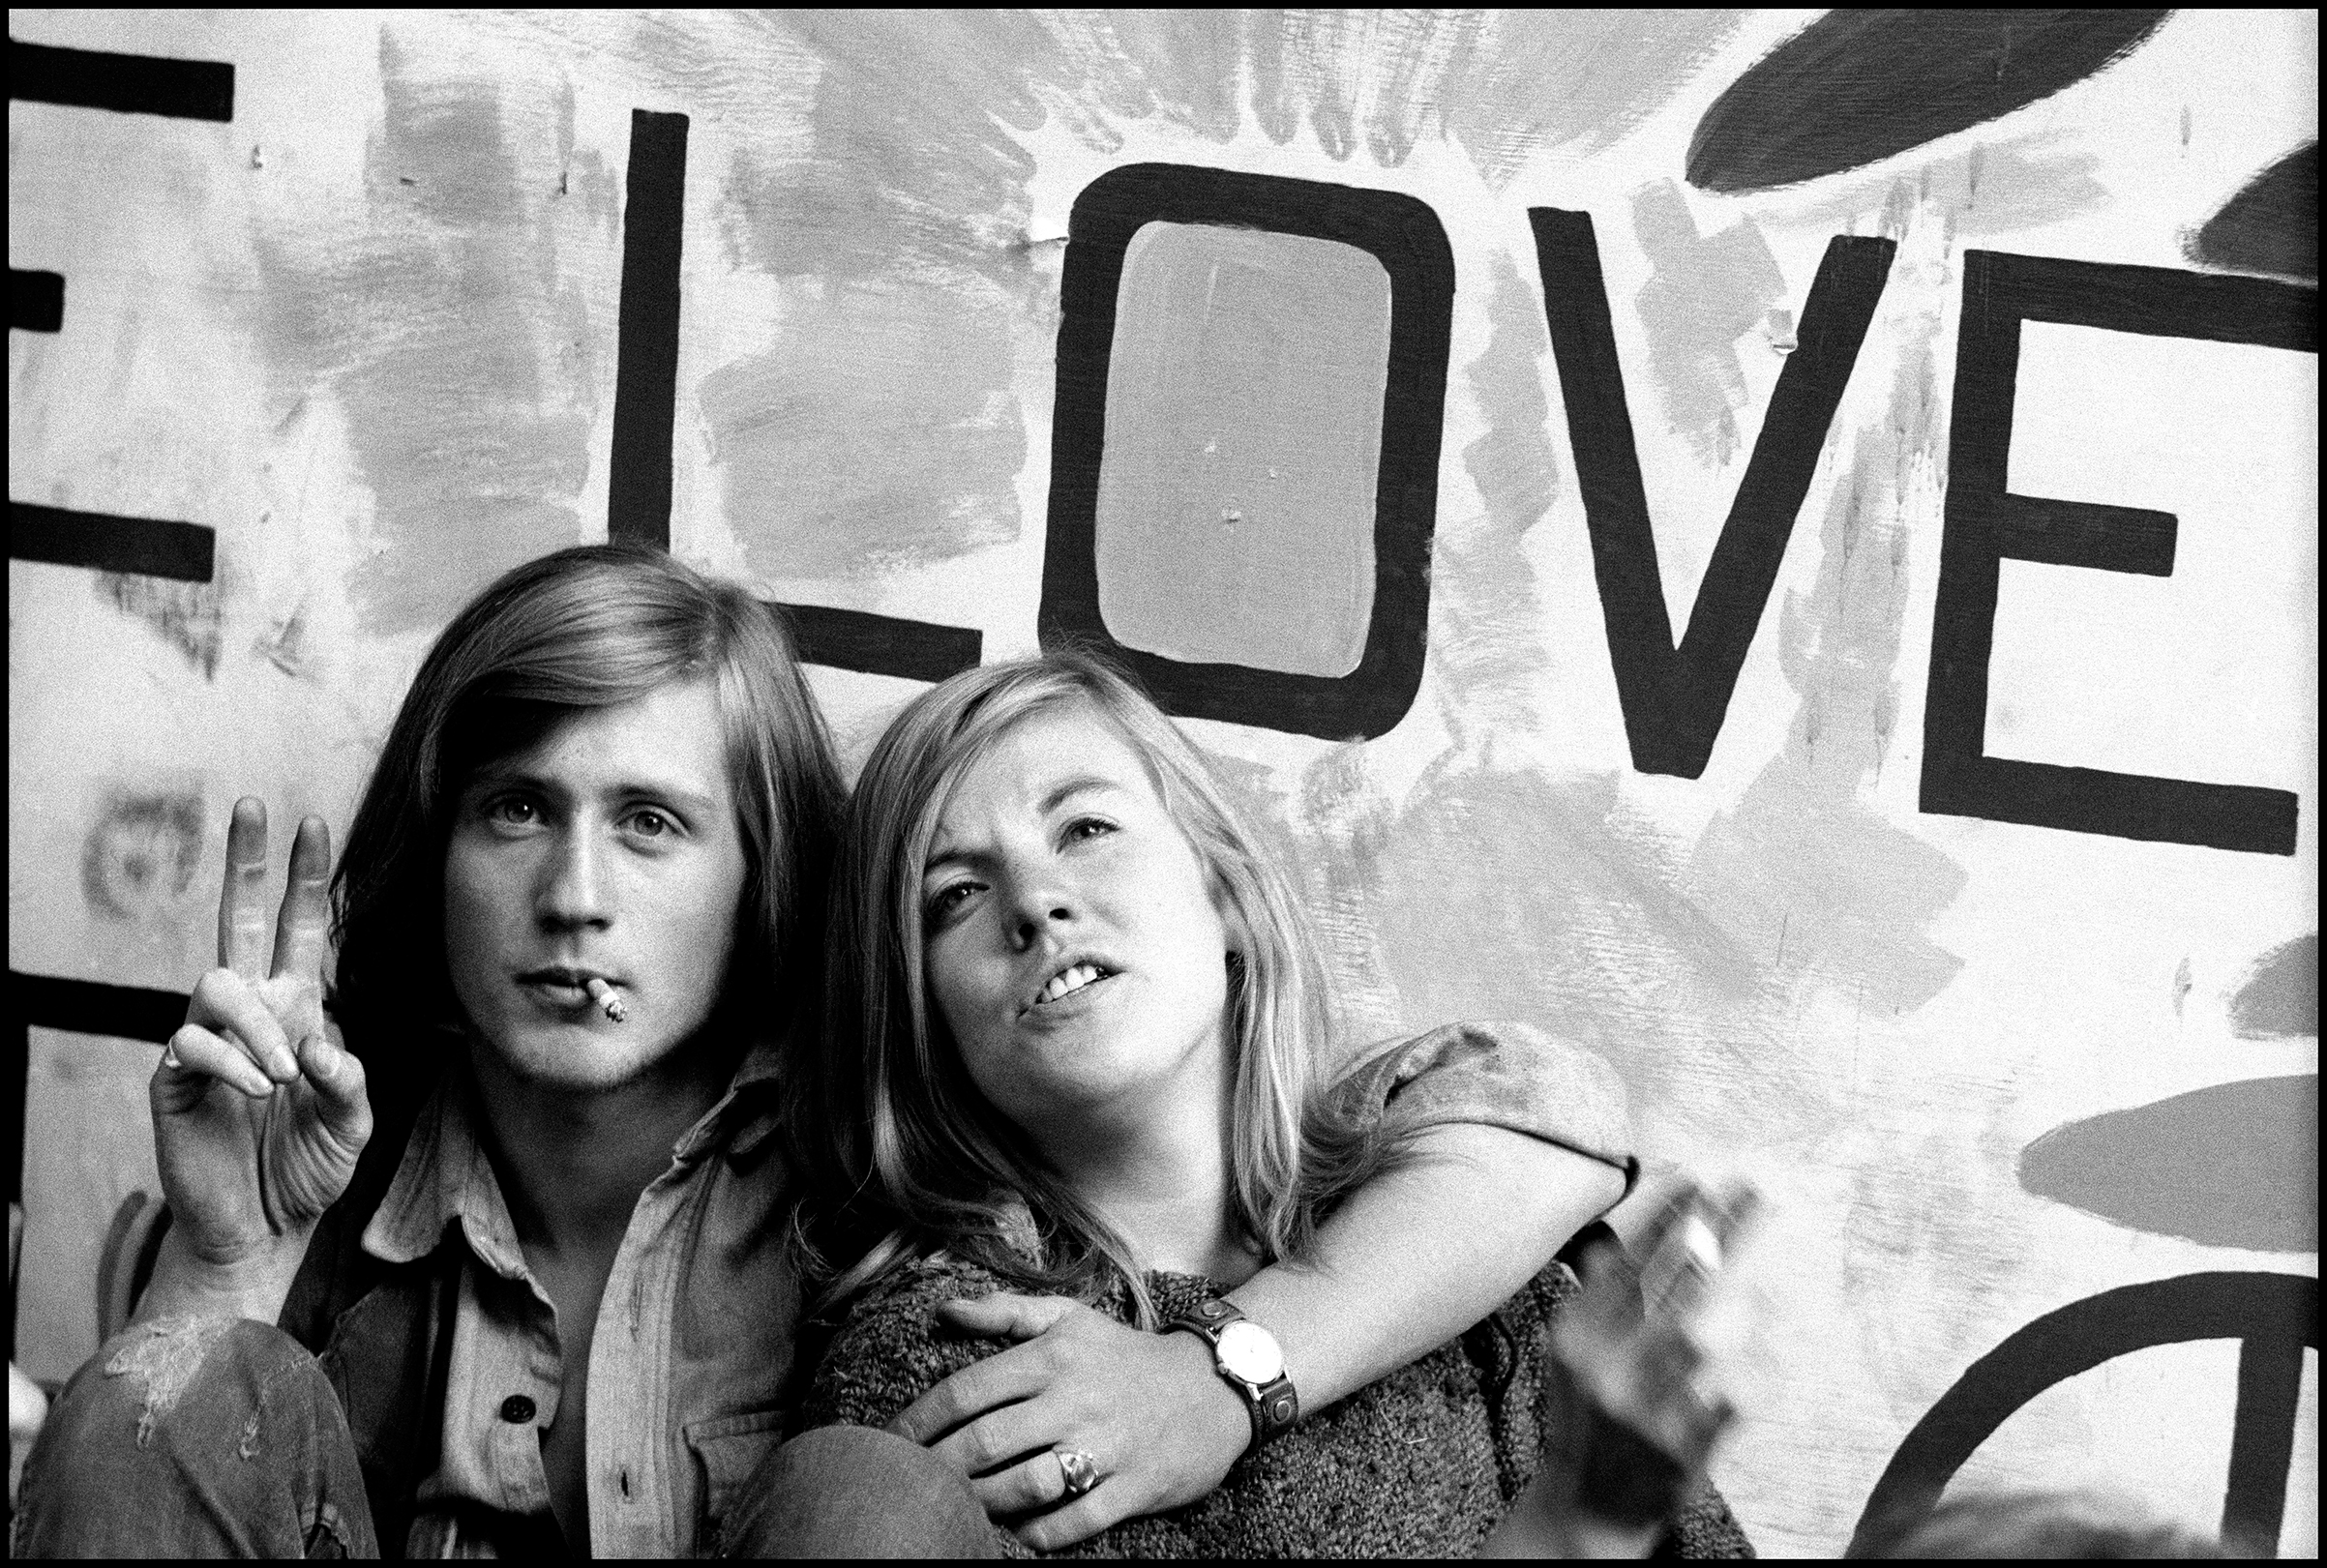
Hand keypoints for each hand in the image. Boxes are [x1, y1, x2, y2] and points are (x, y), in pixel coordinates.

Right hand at [152, 799, 371, 1282]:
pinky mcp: (175, 1076)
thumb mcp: (352, 1120)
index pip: (302, 930)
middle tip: (254, 807)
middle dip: (248, 862)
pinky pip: (192, 1043)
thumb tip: (315, 1042)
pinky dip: (231, 1064)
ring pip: (217, 983)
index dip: (306, 879)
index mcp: (300, 1009)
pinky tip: (255, 1094)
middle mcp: (254, 1010)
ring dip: (257, 1026)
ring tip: (281, 1077)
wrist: (263, 1225)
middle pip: (240, 918)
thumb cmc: (308, 1165)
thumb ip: (346, 1079)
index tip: (313, 822)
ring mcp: (210, 1038)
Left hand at [887, 1293, 1250, 1549]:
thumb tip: (945, 1310)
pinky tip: (1013, 1534)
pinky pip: (1075, 1521)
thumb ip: (1005, 1313)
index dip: (919, 1421)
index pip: (967, 1391)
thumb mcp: (1071, 1319)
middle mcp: (1075, 1399)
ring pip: (1024, 1484)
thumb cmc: (1126, 1355)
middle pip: (985, 1442)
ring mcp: (1107, 1446)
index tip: (888, 1443)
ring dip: (980, 1503)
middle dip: (936, 1468)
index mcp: (1052, 1357)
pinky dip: (1037, 1533)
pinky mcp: (1135, 1486)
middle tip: (906, 1485)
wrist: (1214, 1385)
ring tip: (952, 1511)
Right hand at [1555, 1184, 1757, 1520]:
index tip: (1703, 1184)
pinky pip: (1732, 1397)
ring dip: (1746, 1303)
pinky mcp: (1681, 1450)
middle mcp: (1605, 1367)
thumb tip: (1611, 1240)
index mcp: (1576, 1335)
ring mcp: (1643, 1409)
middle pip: (1676, 1285)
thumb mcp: (1575, 1353)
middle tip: (1759, 1196)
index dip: (1667, 1219)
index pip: (1629, 1261)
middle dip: (1723, 1234)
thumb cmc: (1588, 1415)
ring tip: (1771, 1284)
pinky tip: (1775, 1353)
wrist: (1586, 1510)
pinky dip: (1757, 1372)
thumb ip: (1598, 1299)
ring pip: (1706, 1336)